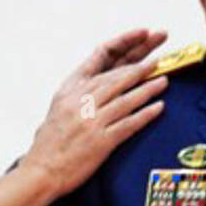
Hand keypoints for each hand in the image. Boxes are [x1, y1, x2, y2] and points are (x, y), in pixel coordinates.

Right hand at [25, 28, 169, 197]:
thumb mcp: (58, 109)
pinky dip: (146, 114)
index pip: (100, 57)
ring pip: (127, 98)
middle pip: (118, 76)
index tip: (142, 34)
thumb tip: (99, 84)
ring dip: (148, 88)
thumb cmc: (49, 143)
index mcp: (70, 89)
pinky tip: (159, 108)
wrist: (40, 171)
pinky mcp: (101, 141)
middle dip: (142, 66)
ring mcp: (92, 120)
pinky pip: (129, 123)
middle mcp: (80, 101)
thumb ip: (78, 94)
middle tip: (160, 60)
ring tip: (164, 80)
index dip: (124, 43)